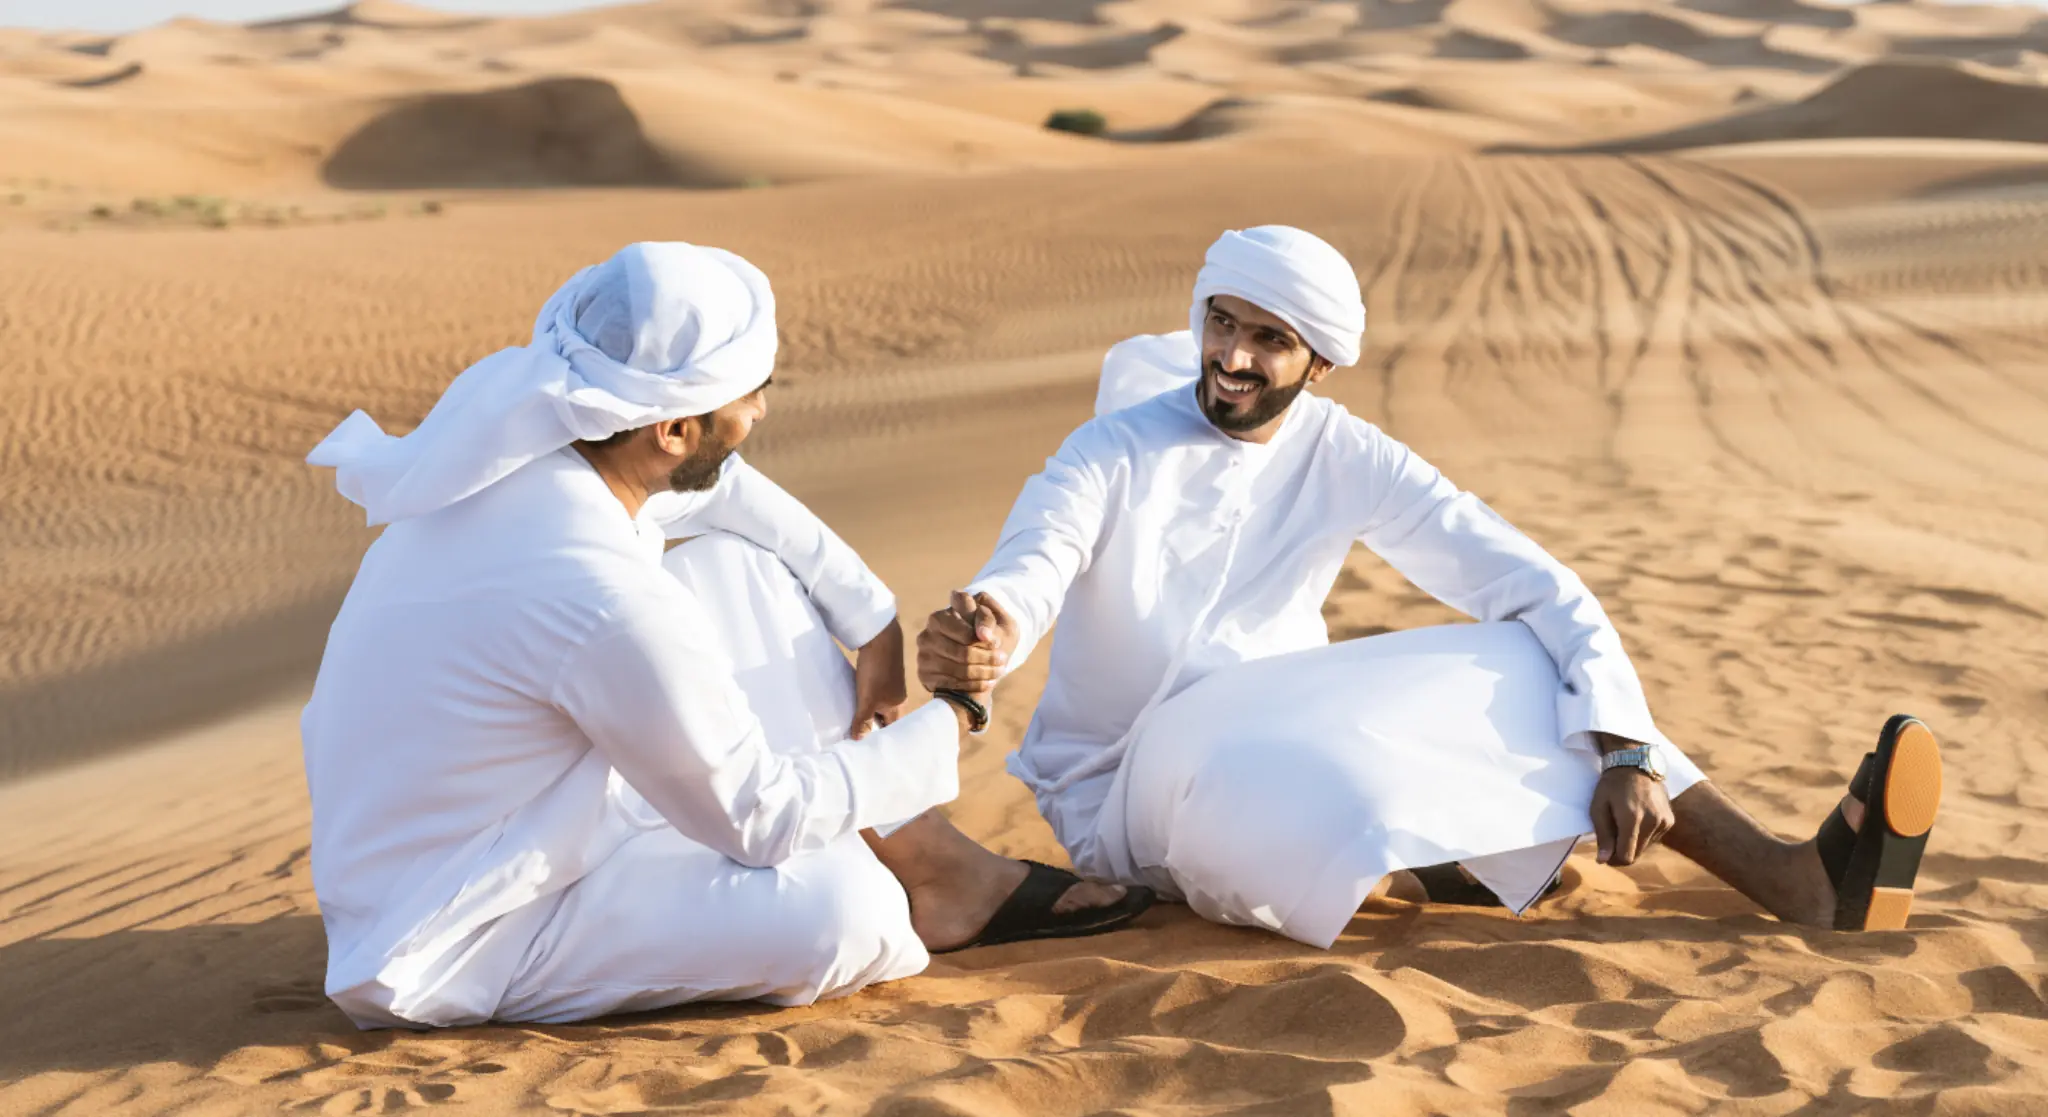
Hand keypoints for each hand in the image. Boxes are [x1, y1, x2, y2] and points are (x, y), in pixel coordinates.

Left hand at [850, 619, 907, 739]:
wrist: (880, 638)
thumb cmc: (876, 670)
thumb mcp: (868, 699)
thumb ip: (863, 720)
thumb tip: (858, 740)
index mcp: (897, 706)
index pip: (891, 729)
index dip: (881, 738)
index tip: (868, 746)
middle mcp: (896, 697)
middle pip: (884, 717)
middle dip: (872, 725)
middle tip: (856, 734)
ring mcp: (889, 685)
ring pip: (878, 704)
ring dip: (866, 711)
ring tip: (851, 719)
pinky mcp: (881, 674)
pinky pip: (873, 693)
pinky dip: (865, 698)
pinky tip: (853, 699)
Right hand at [917, 590, 1016, 696]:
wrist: (985, 662)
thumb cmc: (993, 637)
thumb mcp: (1000, 622)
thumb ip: (989, 619)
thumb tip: (983, 635)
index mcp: (952, 605)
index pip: (963, 607)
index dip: (983, 625)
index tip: (997, 640)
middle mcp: (933, 624)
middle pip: (963, 646)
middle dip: (986, 656)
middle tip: (1002, 659)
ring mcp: (925, 648)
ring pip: (959, 666)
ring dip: (983, 671)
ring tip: (998, 671)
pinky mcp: (924, 671)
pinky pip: (951, 681)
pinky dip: (974, 684)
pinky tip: (987, 682)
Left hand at [1589, 764, 1674, 866]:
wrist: (1636, 764)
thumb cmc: (1611, 785)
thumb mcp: (1598, 807)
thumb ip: (1603, 835)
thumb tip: (1603, 861)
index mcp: (1632, 818)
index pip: (1626, 856)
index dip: (1613, 860)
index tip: (1604, 853)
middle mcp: (1652, 822)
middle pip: (1636, 855)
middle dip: (1621, 853)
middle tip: (1610, 842)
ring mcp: (1664, 821)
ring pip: (1645, 848)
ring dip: (1632, 844)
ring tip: (1622, 826)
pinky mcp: (1670, 820)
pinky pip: (1653, 838)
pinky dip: (1642, 836)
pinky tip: (1635, 820)